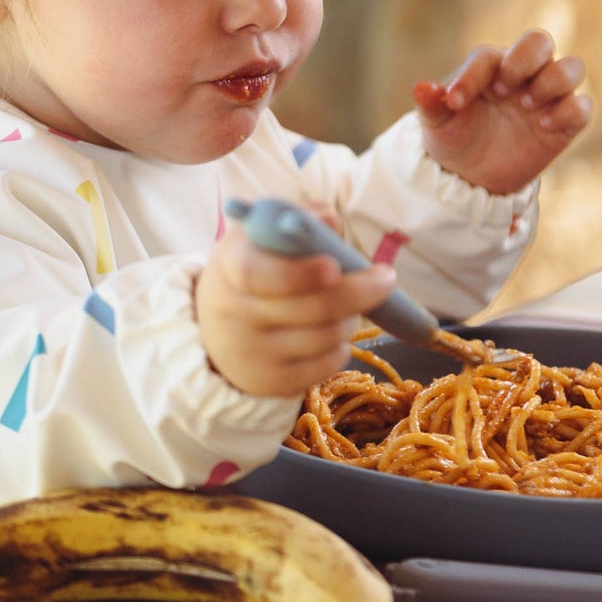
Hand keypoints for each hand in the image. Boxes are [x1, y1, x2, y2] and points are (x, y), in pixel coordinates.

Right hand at [195, 222, 394, 397]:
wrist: (216, 332)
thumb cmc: (252, 272)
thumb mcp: (260, 240)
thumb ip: (297, 221)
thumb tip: (330, 219)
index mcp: (230, 267)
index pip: (257, 274)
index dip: (298, 273)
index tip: (334, 266)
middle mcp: (235, 314)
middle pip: (309, 308)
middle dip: (357, 292)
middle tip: (386, 278)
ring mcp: (253, 353)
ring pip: (325, 336)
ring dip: (351, 317)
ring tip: (351, 304)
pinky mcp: (272, 382)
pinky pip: (326, 365)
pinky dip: (342, 346)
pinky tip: (334, 331)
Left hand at [413, 30, 591, 194]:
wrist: (473, 176)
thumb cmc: (453, 138)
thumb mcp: (436, 125)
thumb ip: (431, 104)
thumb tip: (420, 88)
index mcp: (490, 66)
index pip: (489, 56)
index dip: (471, 76)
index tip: (454, 103)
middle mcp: (523, 74)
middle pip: (540, 41)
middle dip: (525, 59)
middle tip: (503, 90)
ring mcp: (547, 97)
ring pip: (573, 67)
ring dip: (553, 81)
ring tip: (525, 105)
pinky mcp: (565, 123)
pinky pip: (582, 107)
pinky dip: (569, 111)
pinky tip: (544, 126)